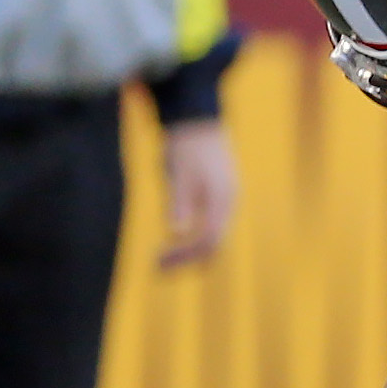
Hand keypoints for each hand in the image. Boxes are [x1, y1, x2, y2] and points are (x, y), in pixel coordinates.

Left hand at [160, 119, 239, 266]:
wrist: (199, 118)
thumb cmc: (186, 146)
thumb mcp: (179, 173)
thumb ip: (179, 202)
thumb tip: (176, 232)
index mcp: (221, 201)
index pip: (208, 241)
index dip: (184, 257)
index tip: (158, 262)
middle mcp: (229, 204)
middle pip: (214, 245)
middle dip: (186, 260)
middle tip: (157, 269)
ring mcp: (226, 200)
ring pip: (213, 237)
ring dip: (189, 251)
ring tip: (163, 259)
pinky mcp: (219, 195)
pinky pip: (211, 226)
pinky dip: (193, 238)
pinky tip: (175, 237)